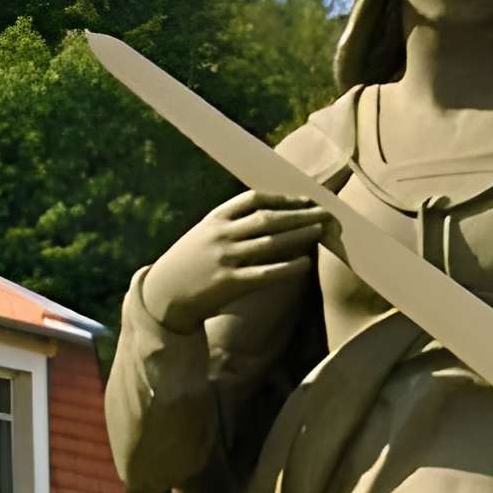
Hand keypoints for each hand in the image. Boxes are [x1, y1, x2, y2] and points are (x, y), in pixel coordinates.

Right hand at [144, 191, 333, 331]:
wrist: (165, 294)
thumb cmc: (190, 263)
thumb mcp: (204, 234)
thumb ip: (231, 223)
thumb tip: (268, 215)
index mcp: (215, 218)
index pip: (254, 199)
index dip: (283, 198)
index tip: (305, 199)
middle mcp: (221, 235)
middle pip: (268, 218)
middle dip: (300, 214)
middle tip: (327, 212)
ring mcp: (226, 259)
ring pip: (270, 243)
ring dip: (299, 235)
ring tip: (322, 230)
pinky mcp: (230, 283)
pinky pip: (265, 273)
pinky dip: (287, 267)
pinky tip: (305, 262)